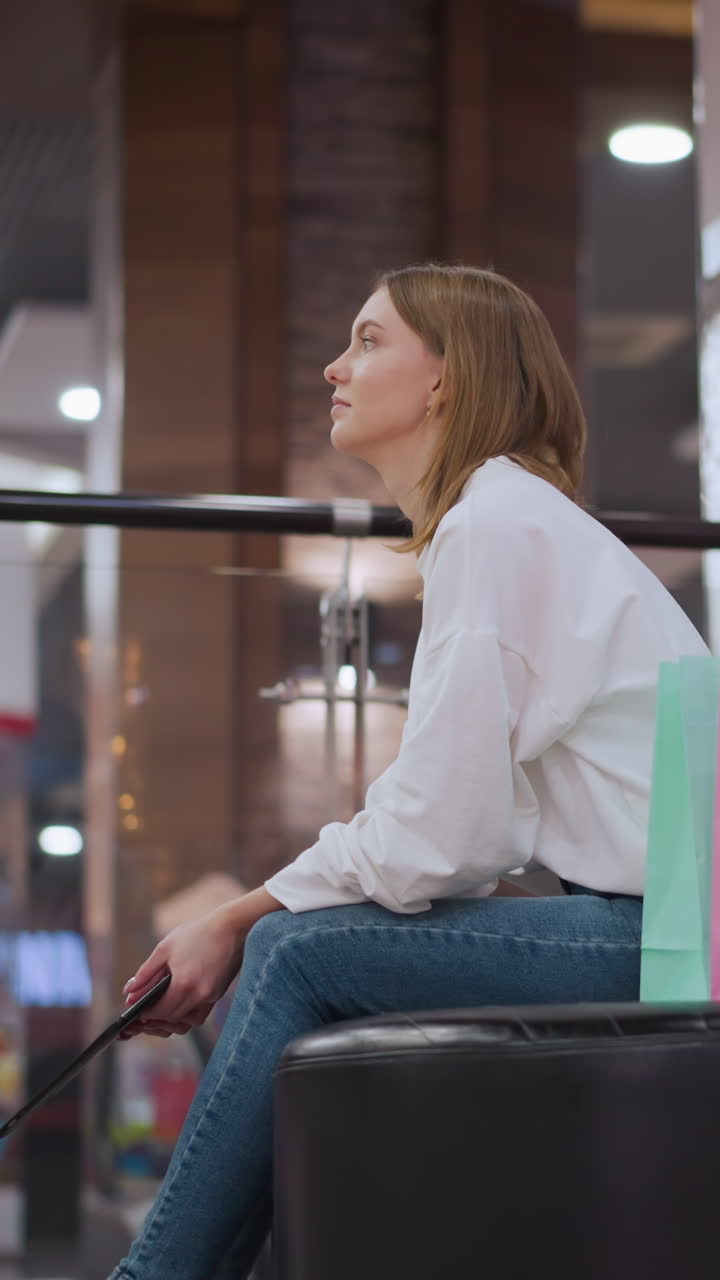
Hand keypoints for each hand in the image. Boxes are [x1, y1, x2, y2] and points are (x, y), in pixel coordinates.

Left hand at [120, 899, 251, 1038]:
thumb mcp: (165, 948)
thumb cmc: (198, 933)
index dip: (146, 1014)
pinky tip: (179, 1003)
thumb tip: (129, 992)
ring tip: (161, 1009)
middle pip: (173, 1019)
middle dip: (157, 1018)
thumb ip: (145, 973)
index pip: (160, 1012)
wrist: (232, 926)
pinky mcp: (219, 994)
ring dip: (173, 1019)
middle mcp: (199, 995)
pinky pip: (200, 1014)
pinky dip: (188, 1014)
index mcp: (184, 984)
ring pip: (188, 1021)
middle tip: (145, 1012)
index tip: (137, 1010)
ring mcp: (212, 996)